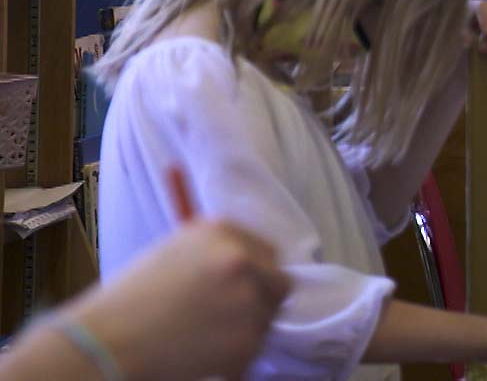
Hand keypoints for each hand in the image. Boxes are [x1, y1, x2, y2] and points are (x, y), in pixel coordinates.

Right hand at [76, 220, 289, 380]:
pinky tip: (203, 357)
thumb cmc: (127, 300)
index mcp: (222, 231)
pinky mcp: (246, 338)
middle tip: (230, 318)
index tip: (241, 290)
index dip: (255, 274)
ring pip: (267, 319)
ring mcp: (248, 298)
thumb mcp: (173, 254)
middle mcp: (242, 258)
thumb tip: (249, 265)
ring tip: (206, 338)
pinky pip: (253, 350)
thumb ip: (215, 253)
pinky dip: (234, 359)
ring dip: (246, 330)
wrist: (104, 342)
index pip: (267, 252)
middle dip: (261, 301)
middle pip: (279, 283)